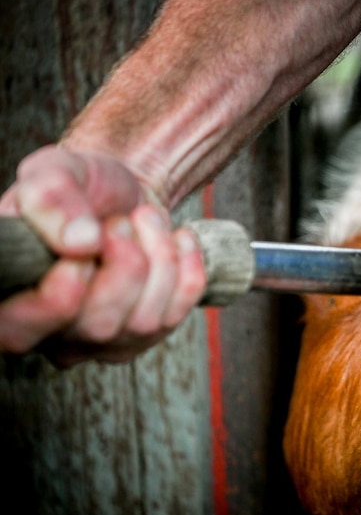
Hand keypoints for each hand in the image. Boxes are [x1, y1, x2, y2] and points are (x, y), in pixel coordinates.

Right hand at [0, 145, 206, 366]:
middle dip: (124, 264)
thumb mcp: (53, 172)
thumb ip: (51, 200)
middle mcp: (53, 334)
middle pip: (98, 326)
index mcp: (9, 298)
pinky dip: (187, 267)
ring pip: (144, 322)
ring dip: (158, 258)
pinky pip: (179, 313)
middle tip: (120, 222)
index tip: (86, 251)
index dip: (56, 300)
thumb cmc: (79, 187)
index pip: (18, 332)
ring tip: (146, 220)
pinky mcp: (149, 334)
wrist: (124, 193)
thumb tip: (79, 244)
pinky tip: (177, 238)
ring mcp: (104, 342)